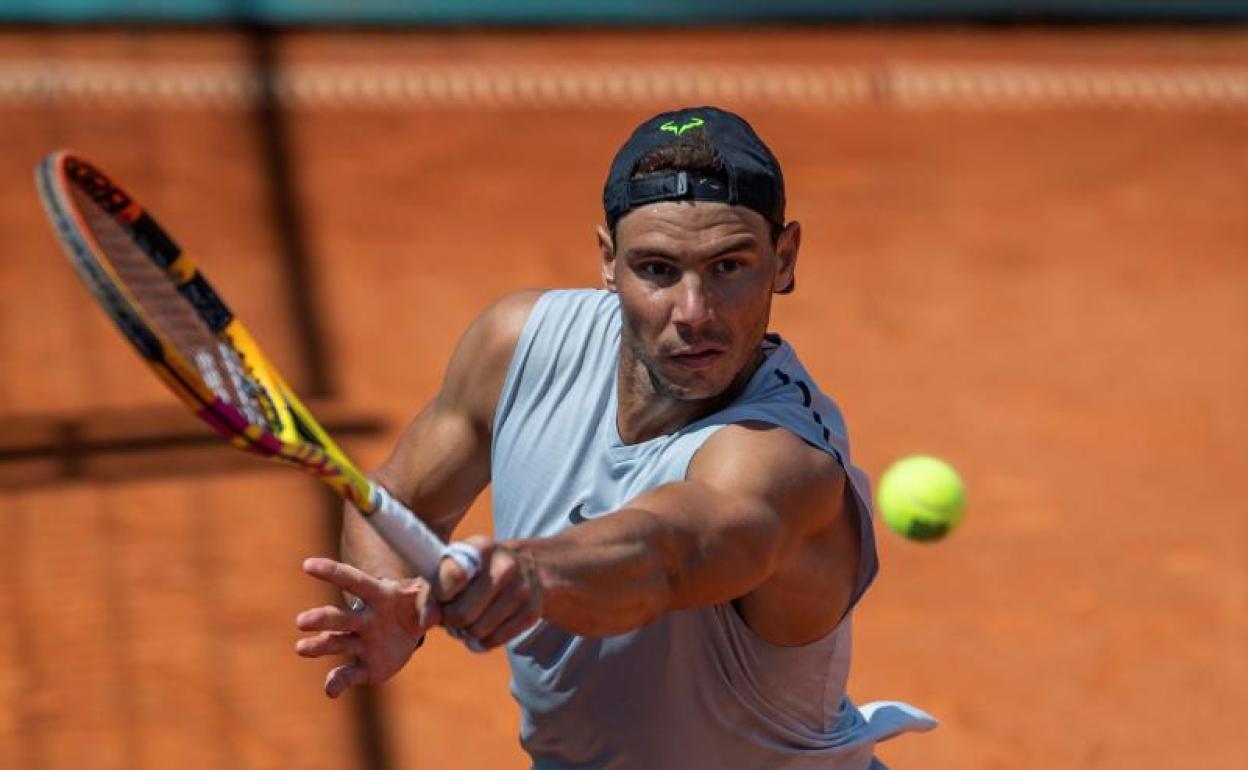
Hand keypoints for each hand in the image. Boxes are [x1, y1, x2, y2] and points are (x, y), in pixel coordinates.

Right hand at [295, 558, 437, 697]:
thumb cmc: (416, 603)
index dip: (333, 572)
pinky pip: (349, 675)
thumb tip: (429, 617)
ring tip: (301, 648)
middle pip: (339, 617)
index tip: (308, 565)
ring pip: (337, 644)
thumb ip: (430, 600)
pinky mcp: (366, 667)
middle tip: (301, 622)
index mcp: (379, 595)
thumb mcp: (428, 594)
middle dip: (320, 619)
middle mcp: (363, 619)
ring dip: (319, 647)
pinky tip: (331, 692)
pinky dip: (338, 683)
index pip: (354, 581)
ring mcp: (361, 643)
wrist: (413, 628)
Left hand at [434, 535, 542, 649]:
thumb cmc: (476, 571)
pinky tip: (484, 626)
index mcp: (481, 547)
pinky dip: (483, 640)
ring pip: (478, 631)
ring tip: (470, 618)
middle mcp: (506, 564)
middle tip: (453, 613)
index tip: (443, 596)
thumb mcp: (451, 568)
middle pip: (463, 613)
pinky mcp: (532, 611)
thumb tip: (425, 621)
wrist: (523, 567)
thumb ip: (430, 593)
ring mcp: (522, 588)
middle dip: (451, 620)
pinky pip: (494, 640)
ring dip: (467, 632)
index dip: (440, 596)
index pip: (453, 576)